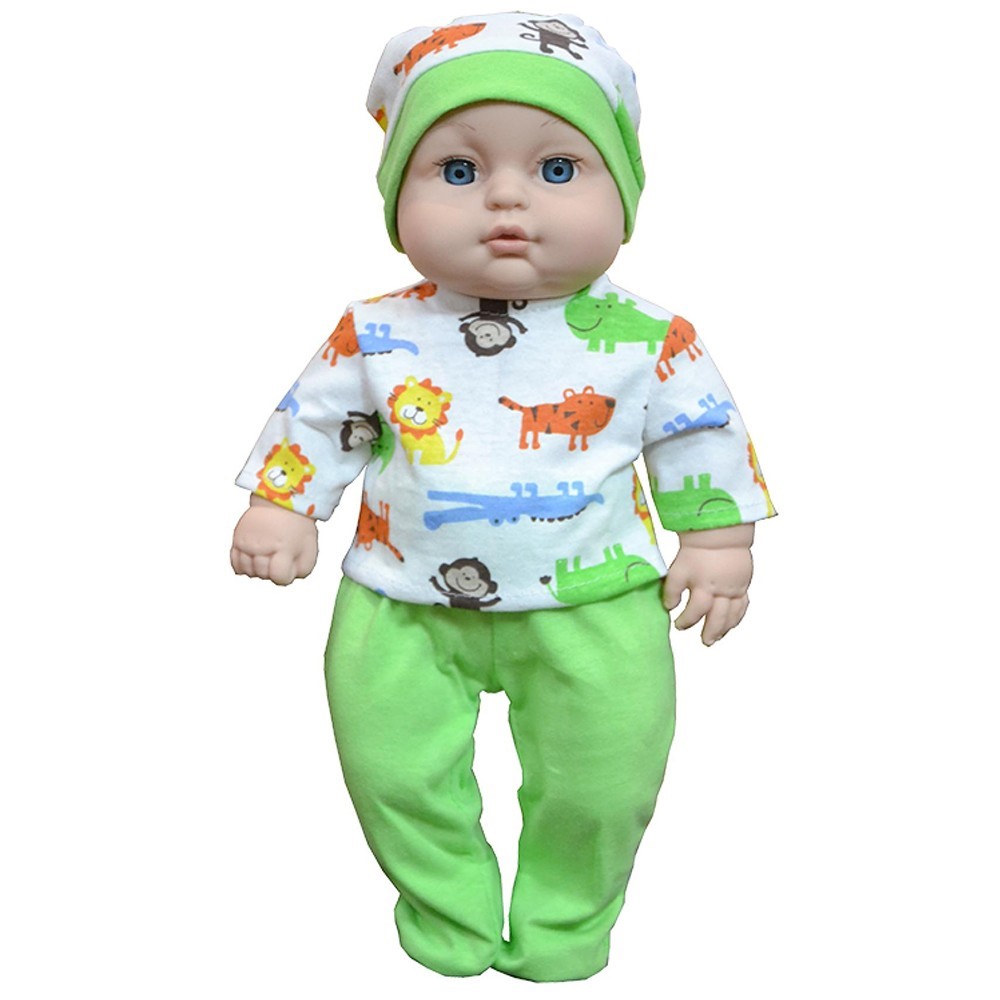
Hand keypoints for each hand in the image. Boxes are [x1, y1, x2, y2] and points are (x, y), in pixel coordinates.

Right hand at [230, 495, 318, 584]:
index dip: (284, 577)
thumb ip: (303, 568)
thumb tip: (288, 578)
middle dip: (272, 572)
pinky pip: (235, 563)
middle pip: (263, 574)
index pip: (279, 577)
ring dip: (258, 570)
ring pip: (248, 570)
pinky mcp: (238, 539)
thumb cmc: (296, 526)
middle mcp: (264, 546)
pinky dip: (243, 567)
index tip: (287, 566)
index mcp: (285, 548)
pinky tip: (252, 561)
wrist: (280, 501)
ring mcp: (249, 542)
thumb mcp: (309, 546)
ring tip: (265, 558)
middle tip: (277, 558)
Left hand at [663, 524, 753, 645]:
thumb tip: (669, 607)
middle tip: (704, 641)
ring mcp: (735, 588)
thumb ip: (672, 590)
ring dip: (725, 629)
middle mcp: (721, 590)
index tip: (679, 625)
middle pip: (717, 618)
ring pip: (732, 615)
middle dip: (710, 632)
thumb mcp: (677, 570)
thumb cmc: (696, 552)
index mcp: (703, 586)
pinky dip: (737, 617)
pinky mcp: (743, 585)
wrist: (719, 536)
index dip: (686, 621)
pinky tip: (731, 623)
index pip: (695, 611)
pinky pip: (743, 606)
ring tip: (716, 638)